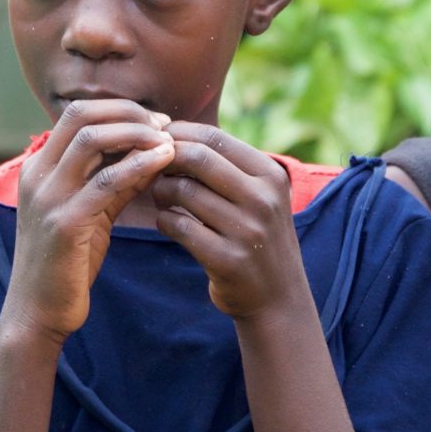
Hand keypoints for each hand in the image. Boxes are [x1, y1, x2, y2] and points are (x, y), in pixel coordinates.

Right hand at [8, 100, 177, 338]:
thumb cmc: (66, 263)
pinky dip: (139, 165)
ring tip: (169, 141)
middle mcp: (37, 175)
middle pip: (81, 116)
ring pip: (92, 140)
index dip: (118, 109)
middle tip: (165, 125)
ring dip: (136, 134)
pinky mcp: (64, 222)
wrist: (38, 311)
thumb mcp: (90, 212)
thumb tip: (153, 153)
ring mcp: (48, 197)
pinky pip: (107, 181)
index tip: (155, 121)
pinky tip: (164, 163)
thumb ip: (115, 181)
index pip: (77, 114)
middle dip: (128, 113)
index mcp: (38, 168)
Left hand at [148, 125, 306, 320]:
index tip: (159, 143)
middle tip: (152, 169)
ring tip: (162, 197)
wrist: (277, 298)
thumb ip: (227, 167)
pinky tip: (168, 223)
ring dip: (161, 191)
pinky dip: (164, 221)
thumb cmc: (256, 236)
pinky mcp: (227, 260)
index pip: (215, 138)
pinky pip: (178, 226)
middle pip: (197, 157)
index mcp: (270, 175)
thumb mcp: (258, 196)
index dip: (179, 135)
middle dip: (166, 159)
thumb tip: (173, 134)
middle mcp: (262, 199)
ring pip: (183, 191)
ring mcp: (246, 230)